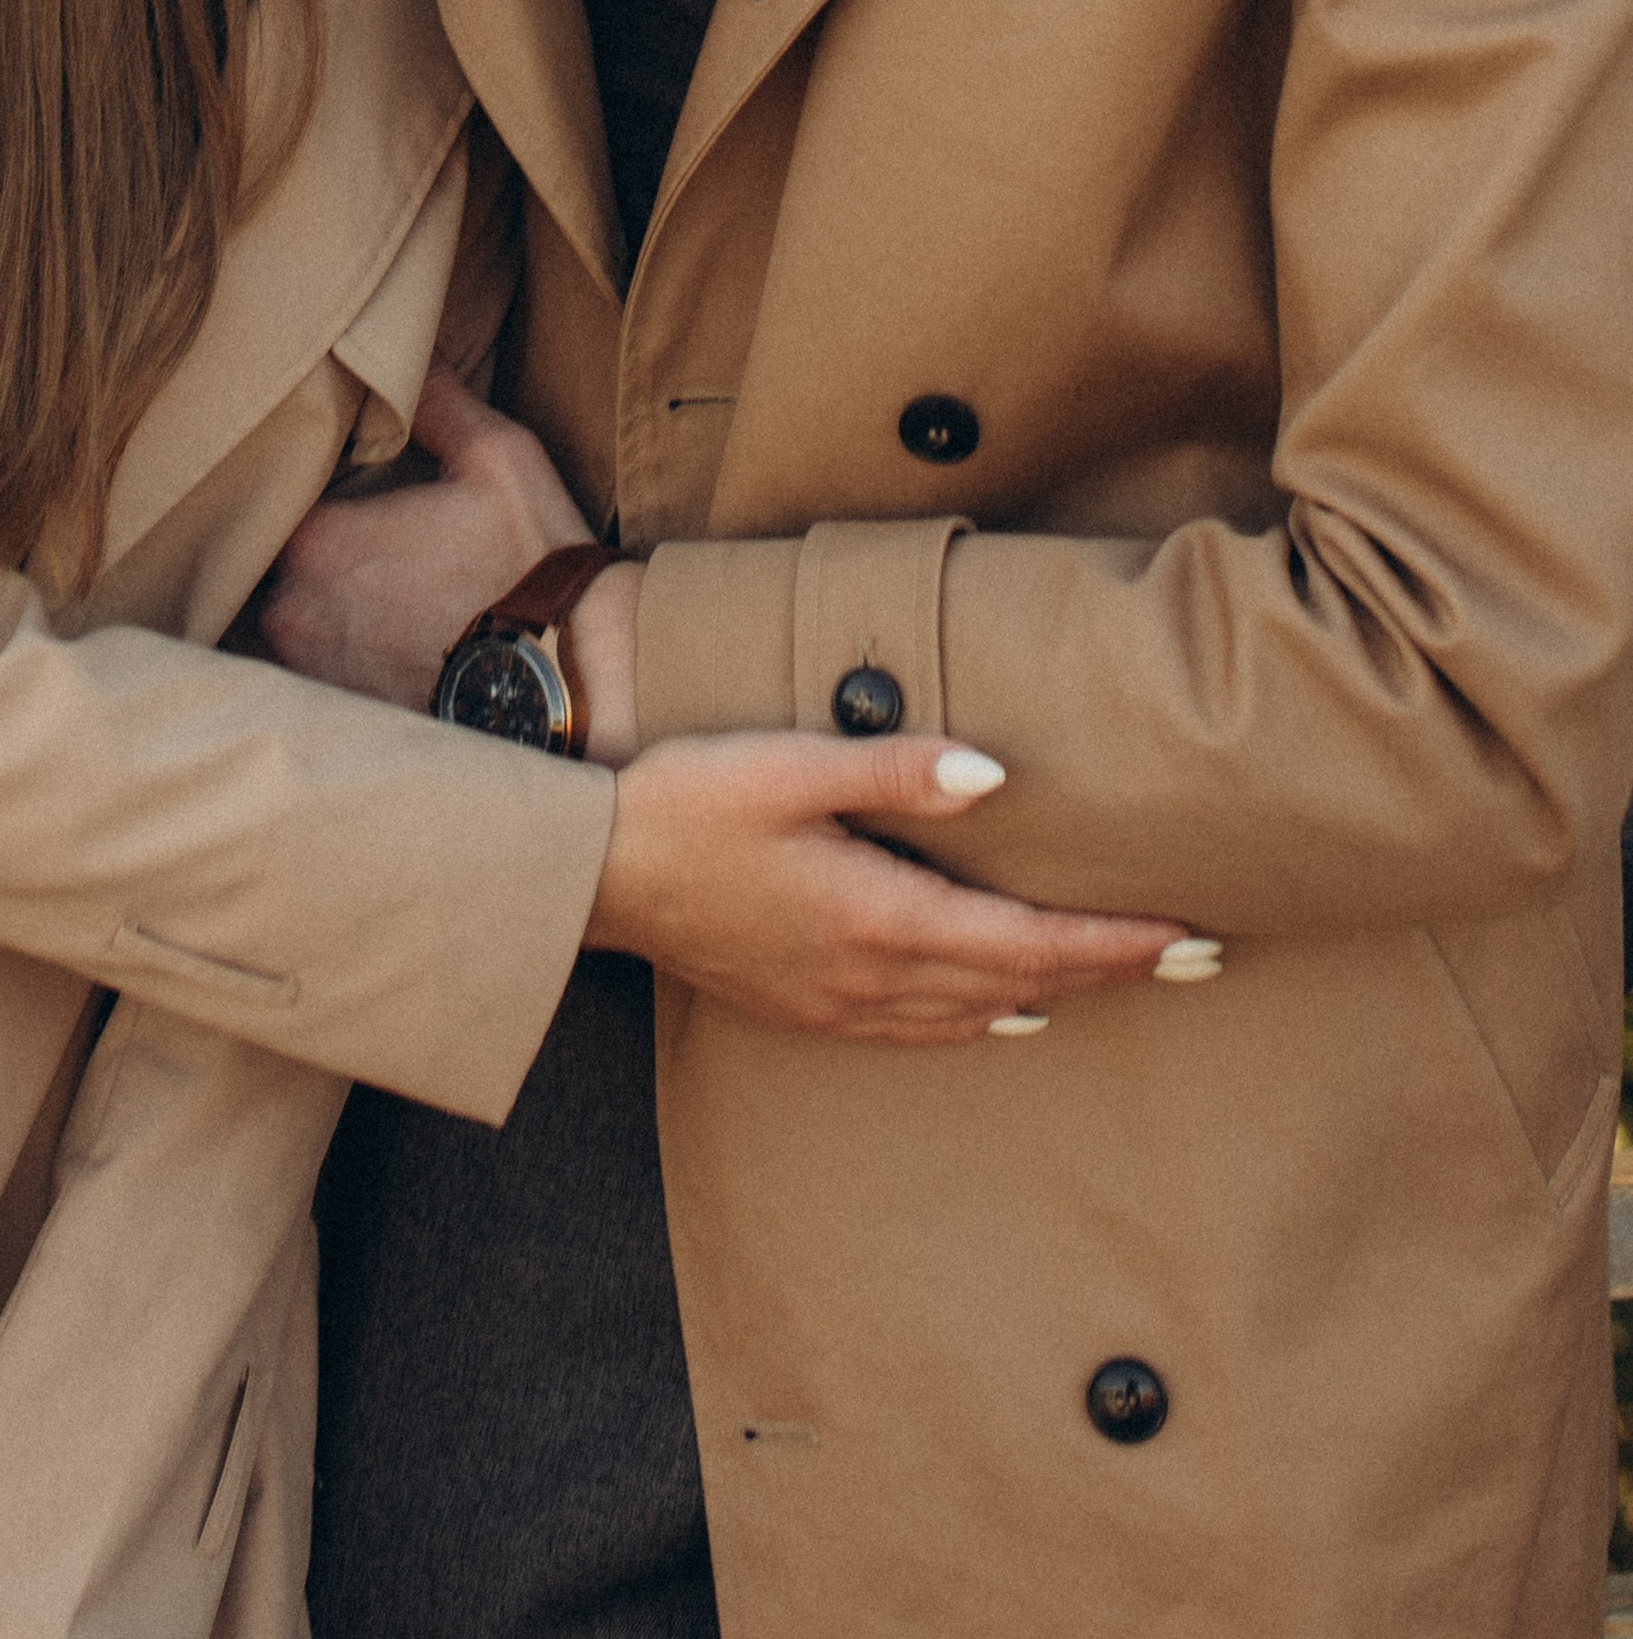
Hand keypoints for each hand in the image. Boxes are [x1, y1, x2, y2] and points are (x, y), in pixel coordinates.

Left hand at [256, 367, 601, 715]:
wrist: (571, 677)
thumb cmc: (532, 562)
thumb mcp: (497, 458)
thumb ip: (439, 403)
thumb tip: (413, 352)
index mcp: (320, 539)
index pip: (268, 504)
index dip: (296, 499)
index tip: (329, 497)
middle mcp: (297, 609)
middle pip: (269, 572)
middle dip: (302, 563)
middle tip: (352, 555)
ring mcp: (314, 673)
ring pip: (286, 631)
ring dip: (313, 618)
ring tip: (363, 607)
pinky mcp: (345, 721)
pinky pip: (313, 685)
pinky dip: (334, 667)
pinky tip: (377, 654)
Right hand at [589, 731, 1197, 1043]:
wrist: (598, 874)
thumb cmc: (690, 803)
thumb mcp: (791, 765)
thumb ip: (897, 771)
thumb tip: (997, 777)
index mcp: (882, 917)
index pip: (1029, 942)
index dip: (1114, 942)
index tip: (1187, 934)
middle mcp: (874, 976)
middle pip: (1022, 984)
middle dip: (1113, 972)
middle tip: (1199, 961)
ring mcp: (841, 1002)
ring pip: (979, 1015)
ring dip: (1057, 996)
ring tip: (1120, 979)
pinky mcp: (809, 1008)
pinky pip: (924, 1031)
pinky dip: (984, 1021)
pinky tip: (1003, 1015)